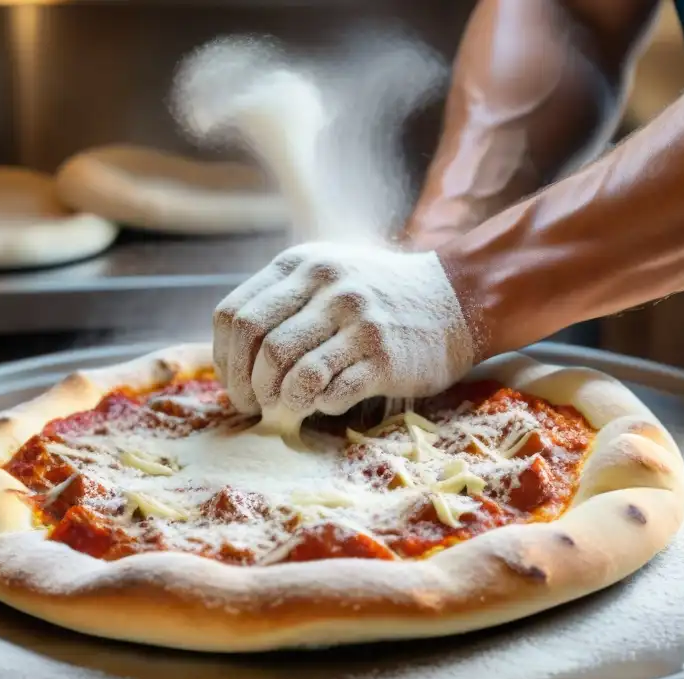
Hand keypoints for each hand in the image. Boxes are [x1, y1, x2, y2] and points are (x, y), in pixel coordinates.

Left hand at [213, 242, 475, 421]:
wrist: (459, 299)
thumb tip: (232, 353)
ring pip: (292, 372)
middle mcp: (328, 287)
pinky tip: (327, 402)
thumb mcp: (330, 273)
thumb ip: (285, 298)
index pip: (235, 314)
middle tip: (253, 406)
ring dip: (279, 400)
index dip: (224, 358)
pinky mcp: (385, 358)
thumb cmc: (383, 295)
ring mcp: (358, 321)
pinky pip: (332, 392)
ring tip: (285, 408)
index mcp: (303, 265)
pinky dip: (319, 405)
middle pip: (259, 345)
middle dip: (245, 386)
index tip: (234, 382)